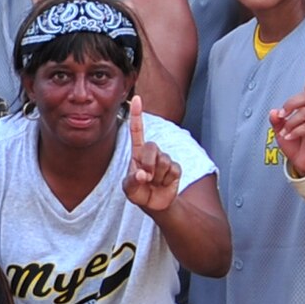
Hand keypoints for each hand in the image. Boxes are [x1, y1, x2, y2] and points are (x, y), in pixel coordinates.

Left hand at [122, 95, 181, 211]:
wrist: (155, 204)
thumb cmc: (139, 193)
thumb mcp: (129, 189)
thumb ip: (132, 182)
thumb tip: (142, 174)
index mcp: (137, 153)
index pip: (137, 131)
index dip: (137, 115)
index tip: (137, 99)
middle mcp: (151, 153)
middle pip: (152, 147)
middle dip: (149, 164)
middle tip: (146, 178)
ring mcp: (164, 159)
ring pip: (163, 161)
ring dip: (157, 176)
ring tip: (154, 183)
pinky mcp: (175, 168)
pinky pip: (172, 170)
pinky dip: (166, 181)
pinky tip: (163, 184)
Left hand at [268, 51, 304, 178]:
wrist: (303, 163)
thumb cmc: (294, 144)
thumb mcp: (281, 130)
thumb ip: (277, 120)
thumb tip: (274, 112)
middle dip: (290, 104)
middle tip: (281, 116)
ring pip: (303, 113)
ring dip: (290, 123)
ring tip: (285, 133)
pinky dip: (294, 131)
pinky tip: (289, 137)